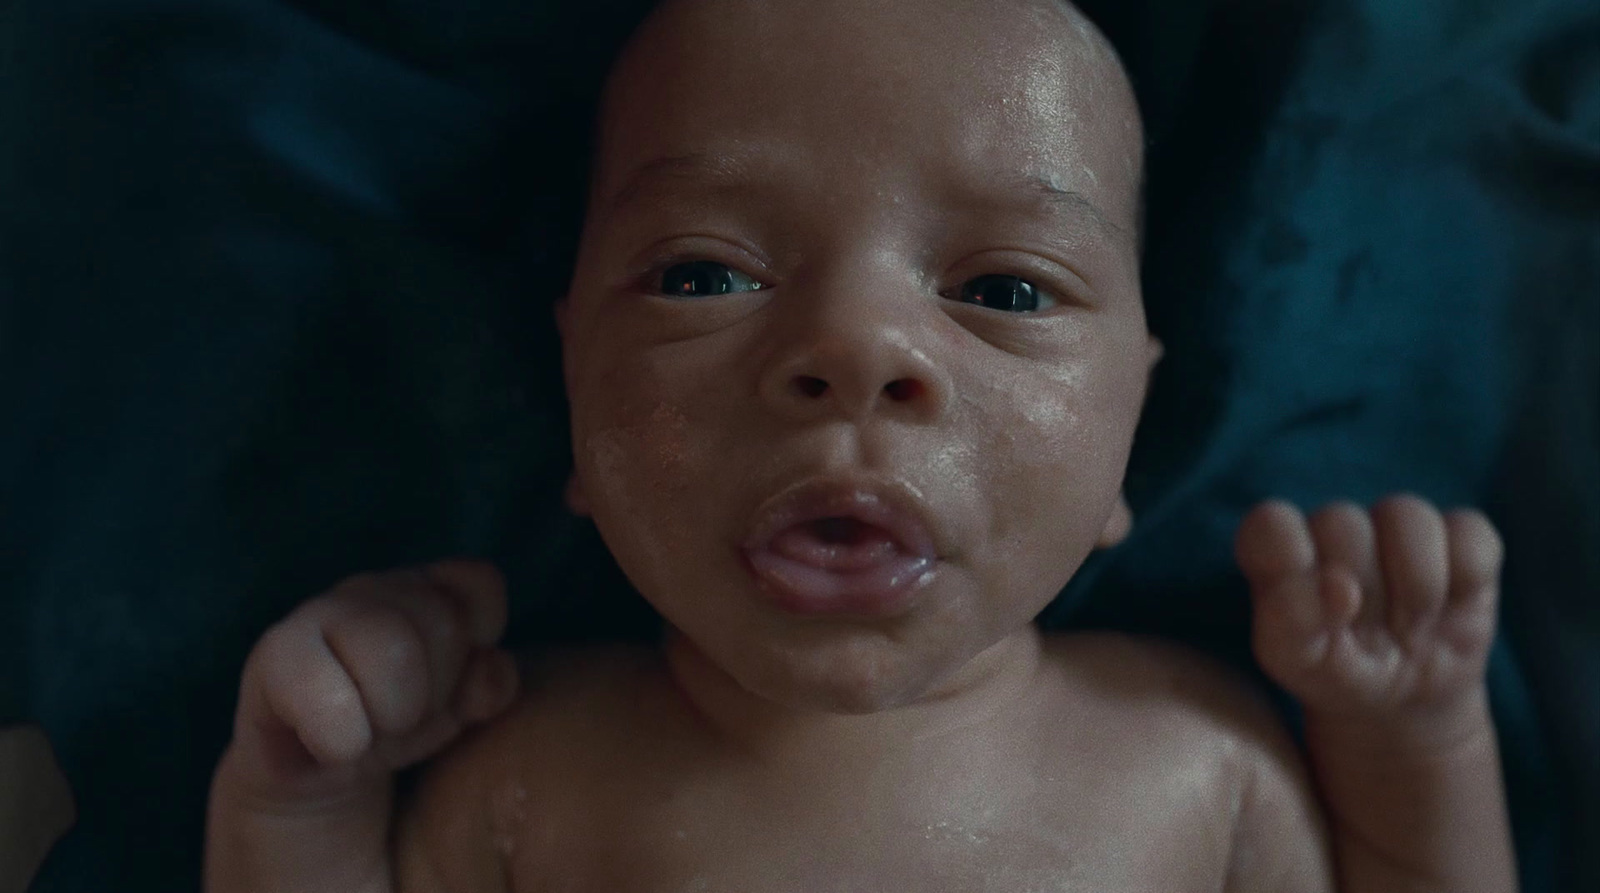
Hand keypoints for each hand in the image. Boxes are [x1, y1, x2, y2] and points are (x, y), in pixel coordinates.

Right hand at [227, 560, 519, 801]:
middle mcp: (371, 590)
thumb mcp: (455, 710)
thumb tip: (491, 664)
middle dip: (436, 692)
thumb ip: (488, 684)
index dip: (482, 634)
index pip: (478, 583)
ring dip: (394, 714)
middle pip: (440, 622)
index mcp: (422, 590)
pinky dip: (344, 736)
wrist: (314, 773)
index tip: (460, 681)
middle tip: (406, 720)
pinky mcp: (273, 657)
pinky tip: (338, 747)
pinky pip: (323, 690)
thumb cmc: (395, 727)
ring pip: (389, 647)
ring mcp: (316, 615)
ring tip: (374, 734)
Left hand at [1235, 494, 1501, 733]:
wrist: (1401, 699)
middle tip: (1366, 634)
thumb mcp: (1297, 661)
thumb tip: (1339, 587)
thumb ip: (1292, 621)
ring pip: (1407, 515)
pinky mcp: (1460, 535)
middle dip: (1359, 590)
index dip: (1290, 560)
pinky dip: (1465, 578)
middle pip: (1341, 522)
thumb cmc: (1333, 671)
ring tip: (1410, 627)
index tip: (1313, 608)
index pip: (1271, 524)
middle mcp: (1335, 526)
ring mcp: (1398, 526)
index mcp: (1280, 548)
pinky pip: (1469, 534)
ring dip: (1416, 587)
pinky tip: (1450, 609)